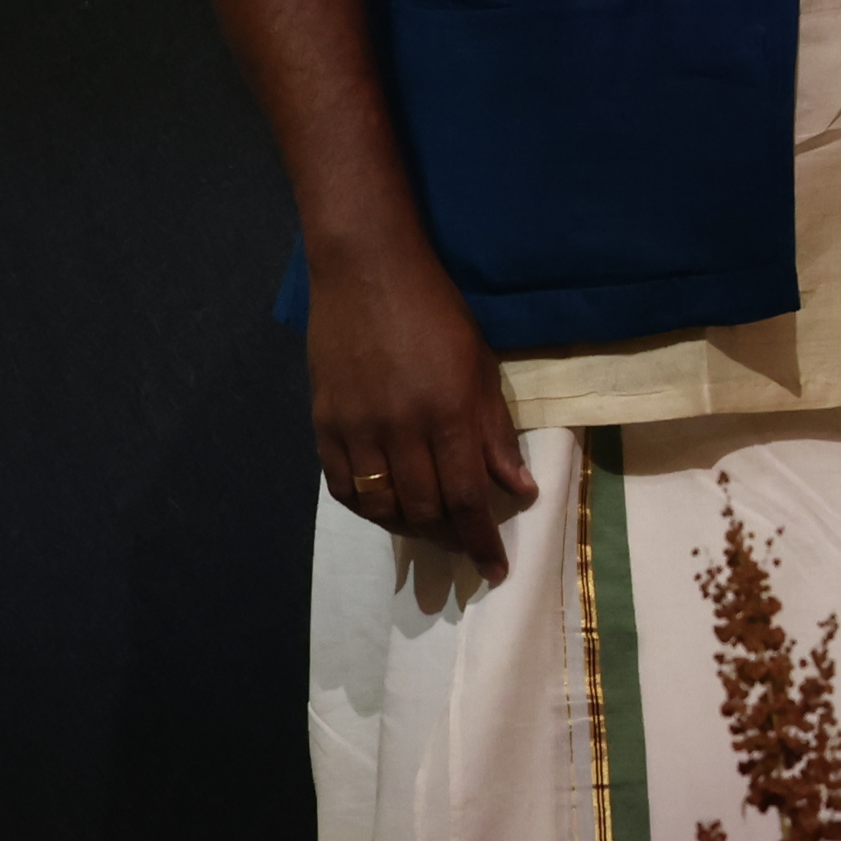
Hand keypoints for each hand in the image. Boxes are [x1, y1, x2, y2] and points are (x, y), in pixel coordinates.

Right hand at [306, 238, 537, 573]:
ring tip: (431, 531)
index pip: (468, 495)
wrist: (366, 272)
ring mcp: (356, 427)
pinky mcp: (323, 422)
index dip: (481, 538)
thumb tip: (518, 488)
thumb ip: (495, 432)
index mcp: (448, 413)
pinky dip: (367, 507)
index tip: (494, 568)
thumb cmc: (436, 312)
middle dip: (449, 537)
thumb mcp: (481, 367)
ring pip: (381, 505)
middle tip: (466, 547)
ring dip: (409, 528)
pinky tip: (385, 510)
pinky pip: (343, 485)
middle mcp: (400, 428)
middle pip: (424, 507)